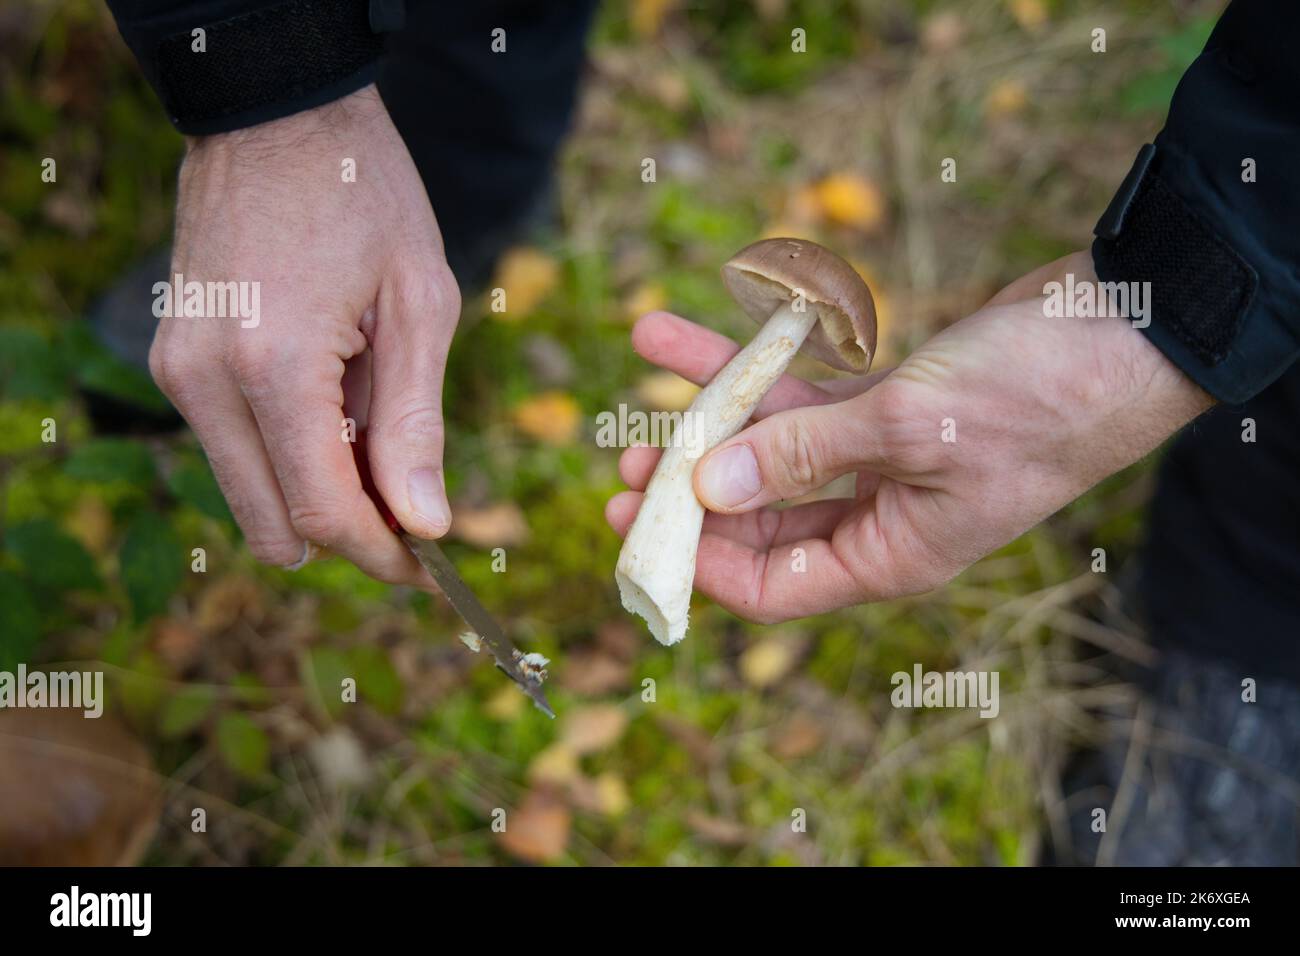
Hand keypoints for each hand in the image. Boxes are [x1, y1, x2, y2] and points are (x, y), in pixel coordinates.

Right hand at [149, 86, 457, 585]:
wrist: (279, 115)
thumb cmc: (365, 195)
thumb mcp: (420, 304)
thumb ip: (415, 424)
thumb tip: (425, 526)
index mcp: (274, 367)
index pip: (324, 512)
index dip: (383, 555)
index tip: (433, 568)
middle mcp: (205, 381)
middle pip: (276, 525)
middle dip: (351, 535)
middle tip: (416, 517)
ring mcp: (177, 372)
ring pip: (252, 495)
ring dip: (319, 494)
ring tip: (381, 437)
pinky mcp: (173, 362)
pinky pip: (235, 449)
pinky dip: (290, 456)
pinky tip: (339, 408)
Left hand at [607, 252, 1212, 622]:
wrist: (1126, 323)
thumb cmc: (1037, 394)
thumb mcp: (911, 429)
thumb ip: (804, 458)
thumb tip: (710, 490)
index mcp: (890, 554)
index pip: (770, 586)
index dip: (699, 563)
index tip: (635, 527)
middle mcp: (880, 516)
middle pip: (760, 517)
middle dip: (692, 487)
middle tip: (626, 464)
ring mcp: (883, 459)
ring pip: (776, 444)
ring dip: (715, 408)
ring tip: (650, 362)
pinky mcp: (889, 405)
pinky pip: (806, 393)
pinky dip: (759, 363)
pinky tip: (706, 329)